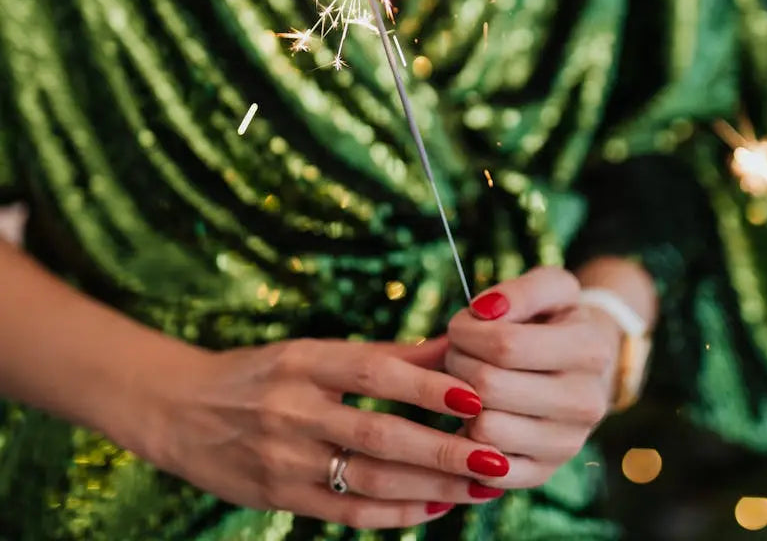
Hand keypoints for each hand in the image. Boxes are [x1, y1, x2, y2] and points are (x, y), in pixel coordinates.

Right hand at [141, 336, 509, 528]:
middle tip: (497, 457)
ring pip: (369, 480)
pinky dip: (396, 512)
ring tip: (481, 485)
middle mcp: (293, 409)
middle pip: (380, 434)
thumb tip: (456, 345)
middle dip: (444, 450)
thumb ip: (386, 355)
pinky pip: (347, 511)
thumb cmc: (263, 374)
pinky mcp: (278, 496)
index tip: (477, 396)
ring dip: (432, 487)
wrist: (178, 411)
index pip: (375, 372)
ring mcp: (284, 458)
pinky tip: (436, 508)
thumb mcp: (314, 352)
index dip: (427, 385)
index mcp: (306, 362)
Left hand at [445, 268, 621, 488]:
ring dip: (459, 402)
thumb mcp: (552, 288)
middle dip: (459, 363)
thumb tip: (485, 310)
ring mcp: (567, 443)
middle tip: (461, 353)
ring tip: (470, 382)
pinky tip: (476, 415)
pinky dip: (469, 440)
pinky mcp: (544, 472)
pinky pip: (486, 469)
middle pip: (489, 386)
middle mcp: (586, 402)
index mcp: (590, 350)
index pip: (506, 344)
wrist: (584, 369)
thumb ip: (520, 290)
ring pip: (483, 428)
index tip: (463, 325)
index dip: (467, 331)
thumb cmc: (557, 322)